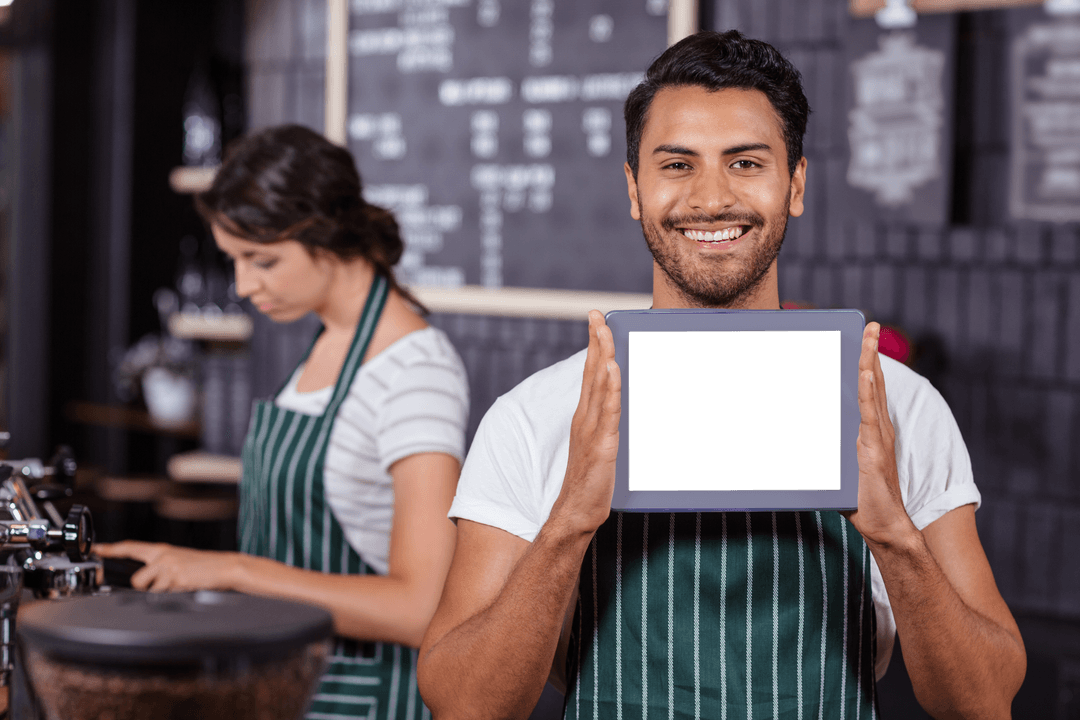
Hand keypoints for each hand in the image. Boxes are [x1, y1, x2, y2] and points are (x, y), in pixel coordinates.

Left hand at [95, 541, 243, 591]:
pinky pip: (161, 594)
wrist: (224, 566)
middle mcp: (162, 556)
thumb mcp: (179, 561)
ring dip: (157, 592)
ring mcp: (168, 566)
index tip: (97, 549)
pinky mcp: (174, 577)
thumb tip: (144, 579)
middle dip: (144, 587)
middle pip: (136, 577)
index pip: (130, 547)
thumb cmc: (204, 566)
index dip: (111, 549)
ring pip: (146, 587)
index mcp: (162, 550)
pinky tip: (183, 588)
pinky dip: (169, 595)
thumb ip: (159, 566)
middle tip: (161, 586)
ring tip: (176, 586)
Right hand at [550, 310, 621, 535]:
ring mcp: (592, 430)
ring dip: (602, 356)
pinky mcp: (602, 444)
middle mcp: (585, 418)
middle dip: (595, 341)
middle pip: (591, 372)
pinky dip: (609, 388)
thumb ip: (608, 423)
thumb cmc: (590, 481)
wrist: (575, 511)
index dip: (593, 345)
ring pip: (598, 386)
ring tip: (605, 332)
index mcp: (584, 416)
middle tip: (597, 314)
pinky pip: (607, 411)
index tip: (596, 320)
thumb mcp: (601, 445)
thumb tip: (621, 405)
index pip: (589, 373)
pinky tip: (611, 370)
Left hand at [842, 322, 917, 547]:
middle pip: (874, 383)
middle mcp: (878, 428)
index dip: (867, 364)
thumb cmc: (861, 499)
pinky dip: (868, 392)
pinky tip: (866, 372)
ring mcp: (878, 437)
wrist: (883, 525)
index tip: (864, 340)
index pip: (868, 390)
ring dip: (870, 363)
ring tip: (869, 338)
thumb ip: (825, 451)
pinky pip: (870, 414)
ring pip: (872, 392)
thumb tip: (795, 441)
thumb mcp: (839, 467)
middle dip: (871, 353)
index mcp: (871, 430)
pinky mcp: (874, 449)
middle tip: (870, 326)